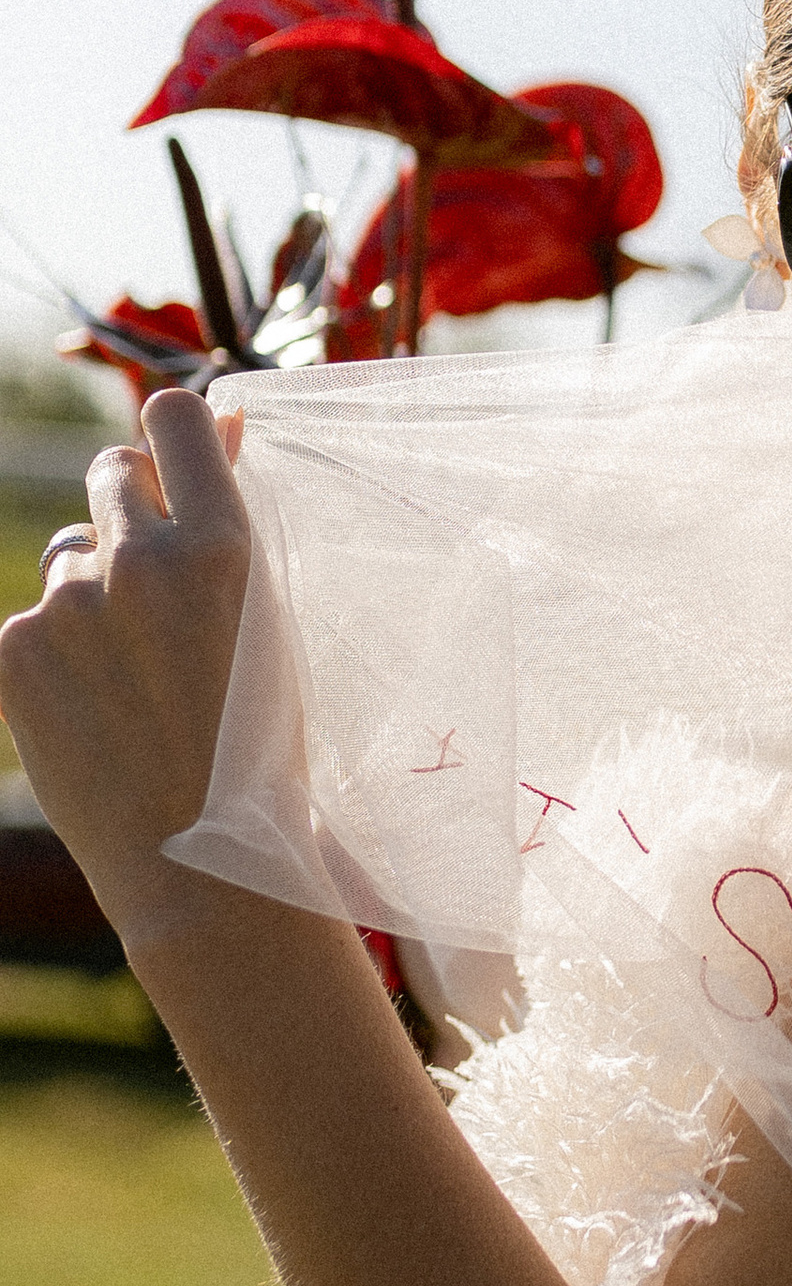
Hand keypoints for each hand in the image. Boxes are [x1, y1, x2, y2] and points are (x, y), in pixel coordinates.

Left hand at [0, 392, 252, 951]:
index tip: (186, 468)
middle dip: (131, 508)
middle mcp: (138, 561)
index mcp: (221, 547)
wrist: (200, 867)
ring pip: (70, 555)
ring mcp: (68, 607)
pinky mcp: (12, 652)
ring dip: (93, 591)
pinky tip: (96, 709)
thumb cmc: (257, 747)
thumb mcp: (271, 621)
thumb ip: (233, 523)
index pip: (176, 418)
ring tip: (133, 677)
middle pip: (112, 472)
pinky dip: (57, 653)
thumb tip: (224, 422)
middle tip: (158, 585)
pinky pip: (33, 619)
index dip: (180, 435)